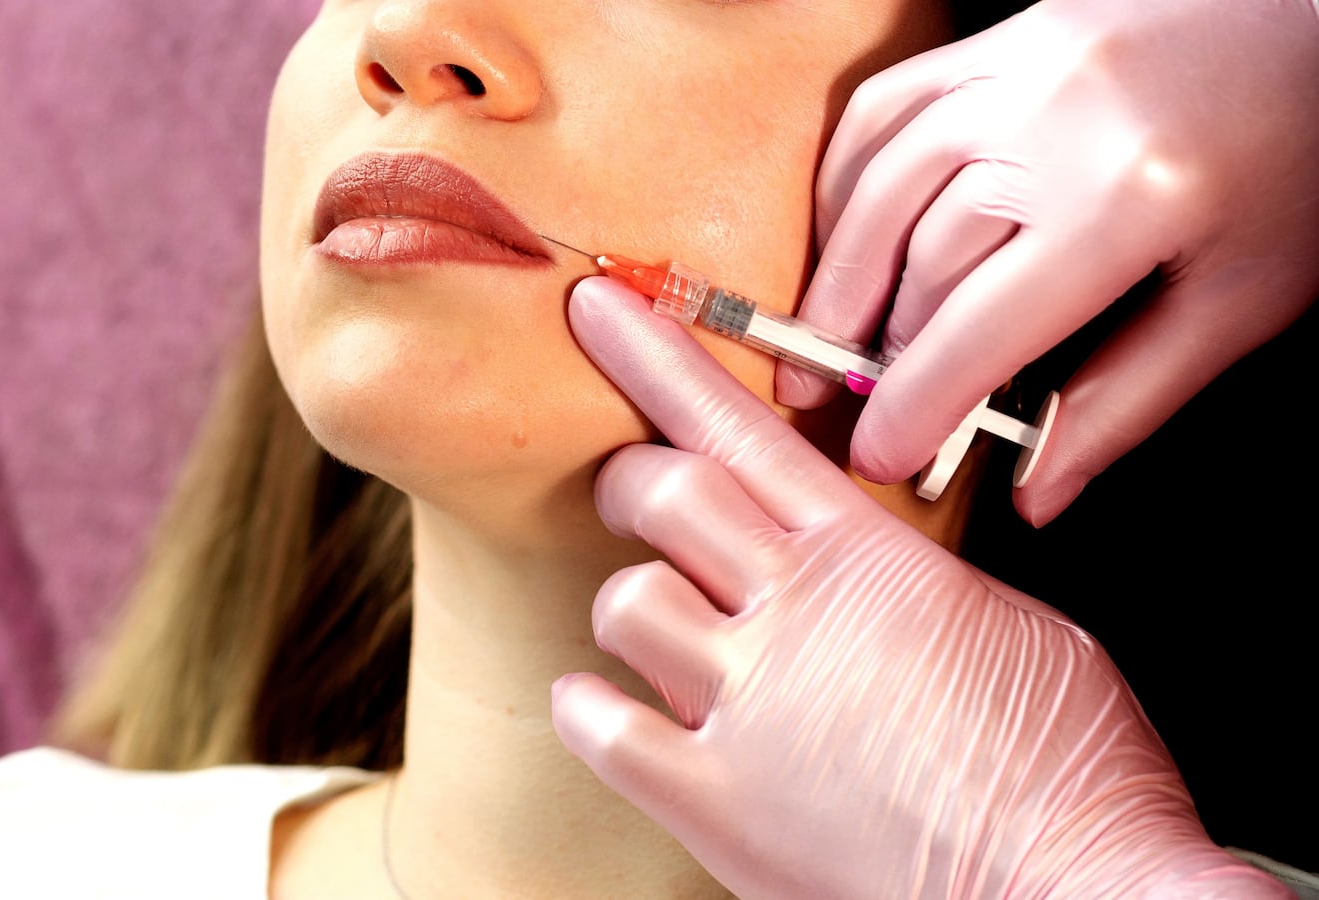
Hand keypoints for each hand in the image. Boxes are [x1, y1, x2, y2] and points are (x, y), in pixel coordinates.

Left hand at [553, 276, 1288, 898]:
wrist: (1077, 892)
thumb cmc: (1072, 767)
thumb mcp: (1013, 626)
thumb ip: (911, 581)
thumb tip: (863, 575)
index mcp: (868, 557)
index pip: (737, 427)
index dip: (656, 359)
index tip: (600, 310)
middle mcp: (792, 613)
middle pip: (660, 492)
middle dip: (632, 479)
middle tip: (635, 492)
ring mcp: (746, 704)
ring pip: (622, 599)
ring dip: (630, 601)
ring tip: (655, 624)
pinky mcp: (713, 800)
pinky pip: (599, 725)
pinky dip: (588, 706)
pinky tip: (603, 704)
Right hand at [776, 0, 1318, 525]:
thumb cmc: (1300, 164)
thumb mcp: (1238, 302)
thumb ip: (1125, 401)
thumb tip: (1036, 492)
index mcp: (1124, 200)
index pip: (976, 331)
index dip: (914, 406)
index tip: (876, 455)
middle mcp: (1052, 122)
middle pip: (918, 263)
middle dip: (875, 352)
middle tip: (847, 407)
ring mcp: (1015, 65)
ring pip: (879, 188)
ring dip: (841, 275)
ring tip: (824, 337)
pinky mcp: (999, 36)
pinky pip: (884, 108)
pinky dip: (848, 183)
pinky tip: (849, 236)